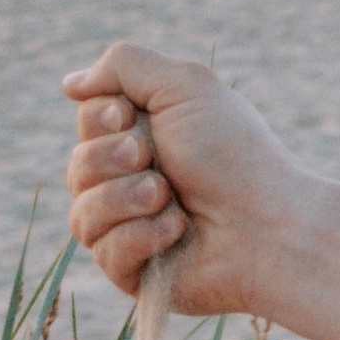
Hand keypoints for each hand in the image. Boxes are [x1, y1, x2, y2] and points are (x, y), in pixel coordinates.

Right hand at [63, 44, 306, 314]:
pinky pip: (104, 252)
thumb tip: (69, 84)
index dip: (99, 119)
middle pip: (77, 166)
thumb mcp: (184, 86)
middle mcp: (133, 183)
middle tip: (156, 162)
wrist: (270, 224)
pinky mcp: (135, 273)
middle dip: (112, 159)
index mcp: (145, 138)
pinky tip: (178, 231)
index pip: (86, 123)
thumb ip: (123, 66)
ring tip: (169, 198)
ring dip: (127, 199)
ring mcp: (132, 230)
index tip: (130, 118)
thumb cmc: (234, 154)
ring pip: (82, 214)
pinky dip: (143, 236)